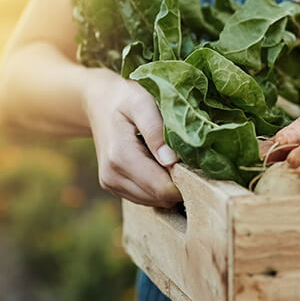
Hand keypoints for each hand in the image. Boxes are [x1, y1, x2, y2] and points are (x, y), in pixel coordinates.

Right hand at [82, 68, 181, 207]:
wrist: (99, 102)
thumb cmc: (125, 98)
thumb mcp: (142, 104)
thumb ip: (156, 131)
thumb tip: (172, 160)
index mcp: (121, 157)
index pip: (161, 189)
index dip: (185, 181)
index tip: (198, 164)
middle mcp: (112, 176)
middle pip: (160, 198)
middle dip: (180, 184)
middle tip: (191, 160)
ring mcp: (111, 184)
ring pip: (154, 201)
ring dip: (169, 186)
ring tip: (174, 159)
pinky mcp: (114, 187)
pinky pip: (145, 197)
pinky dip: (158, 186)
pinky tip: (161, 164)